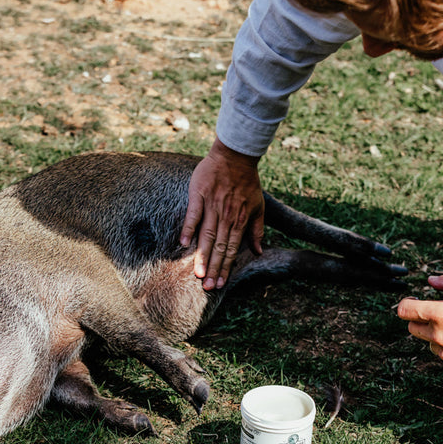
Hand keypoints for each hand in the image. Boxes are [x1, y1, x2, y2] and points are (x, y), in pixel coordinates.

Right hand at [180, 138, 264, 289]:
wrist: (235, 156)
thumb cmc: (248, 183)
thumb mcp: (258, 207)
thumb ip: (257, 231)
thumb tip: (259, 252)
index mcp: (239, 221)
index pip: (231, 250)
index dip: (226, 268)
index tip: (220, 284)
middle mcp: (226, 217)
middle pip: (218, 247)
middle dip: (214, 269)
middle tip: (208, 287)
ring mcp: (212, 206)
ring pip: (206, 236)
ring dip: (202, 256)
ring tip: (198, 274)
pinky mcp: (199, 194)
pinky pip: (193, 214)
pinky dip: (189, 228)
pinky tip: (183, 244)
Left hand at [396, 273, 442, 375]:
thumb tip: (430, 280)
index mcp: (439, 314)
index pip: (404, 310)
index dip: (406, 305)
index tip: (413, 303)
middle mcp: (438, 335)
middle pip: (413, 328)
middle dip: (421, 321)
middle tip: (439, 318)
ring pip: (430, 344)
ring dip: (438, 338)